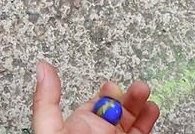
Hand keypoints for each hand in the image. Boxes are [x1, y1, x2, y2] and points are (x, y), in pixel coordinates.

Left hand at [32, 62, 158, 133]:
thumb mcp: (50, 127)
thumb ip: (48, 101)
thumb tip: (42, 68)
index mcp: (77, 127)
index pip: (94, 106)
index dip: (104, 93)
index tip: (112, 83)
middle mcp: (97, 133)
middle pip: (116, 111)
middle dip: (127, 96)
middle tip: (138, 85)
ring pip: (131, 120)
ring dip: (140, 104)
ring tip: (145, 91)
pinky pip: (141, 132)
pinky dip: (149, 120)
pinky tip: (153, 109)